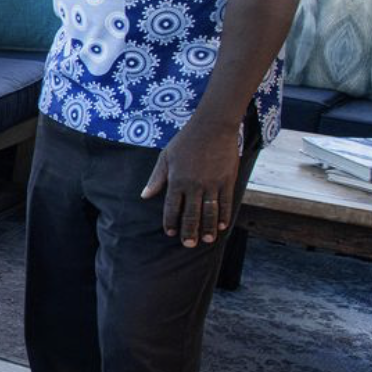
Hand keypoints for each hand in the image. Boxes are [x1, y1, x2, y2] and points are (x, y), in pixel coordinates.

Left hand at [141, 117, 243, 247]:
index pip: (172, 207)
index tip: (170, 233)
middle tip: (188, 244)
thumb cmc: (186, 141)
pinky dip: (224, 215)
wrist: (213, 127)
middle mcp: (194, 185)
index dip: (170, 222)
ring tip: (205, 240)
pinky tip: (221, 226)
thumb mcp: (166, 157)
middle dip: (189, 231)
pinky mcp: (227, 180)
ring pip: (209, 211)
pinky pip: (225, 202)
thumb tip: (144, 196)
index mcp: (177, 180)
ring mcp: (212, 184)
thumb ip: (156, 178)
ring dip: (207, 228)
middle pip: (191, 214)